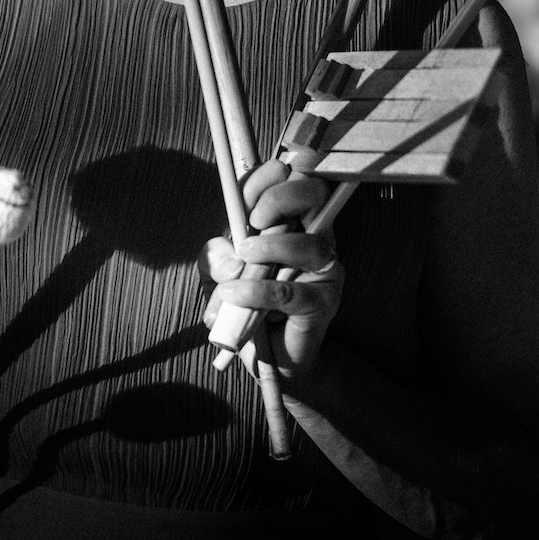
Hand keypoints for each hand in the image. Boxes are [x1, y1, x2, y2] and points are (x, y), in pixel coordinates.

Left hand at [200, 161, 344, 385]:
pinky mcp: (323, 302)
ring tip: (245, 258)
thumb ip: (214, 258)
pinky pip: (290, 290)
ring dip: (271, 246)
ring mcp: (324, 269)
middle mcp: (314, 237)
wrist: (270, 360)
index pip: (289, 181)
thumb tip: (230, 253)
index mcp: (291, 221)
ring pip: (308, 243)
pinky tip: (234, 294)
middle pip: (314, 196)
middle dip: (280, 198)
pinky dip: (257, 290)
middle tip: (253, 221)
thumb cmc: (246, 309)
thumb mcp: (216, 278)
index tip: (243, 197)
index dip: (266, 179)